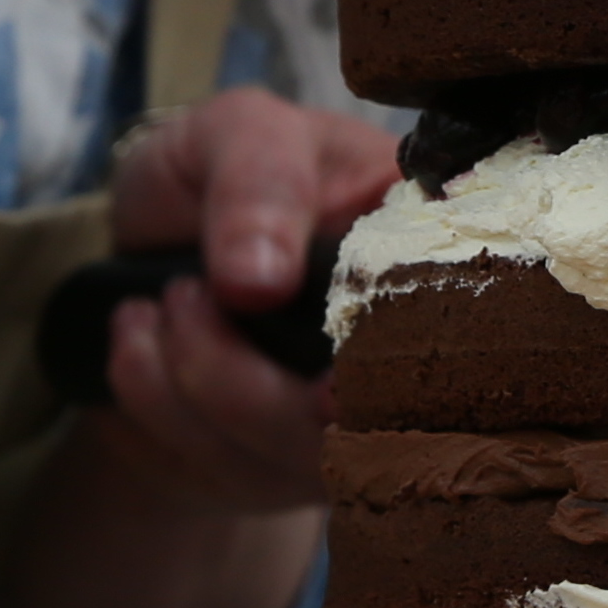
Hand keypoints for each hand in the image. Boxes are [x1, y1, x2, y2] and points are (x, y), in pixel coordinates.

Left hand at [76, 89, 403, 511]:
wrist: (141, 261)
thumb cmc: (216, 180)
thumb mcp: (235, 132)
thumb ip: (261, 177)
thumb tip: (261, 283)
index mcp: (436, 247)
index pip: (467, 307)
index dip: (383, 322)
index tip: (283, 302)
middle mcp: (417, 348)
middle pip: (375, 407)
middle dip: (247, 360)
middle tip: (184, 289)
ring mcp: (357, 424)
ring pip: (290, 447)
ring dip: (190, 372)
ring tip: (162, 301)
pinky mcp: (290, 474)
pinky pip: (226, 467)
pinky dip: (156, 400)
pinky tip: (141, 343)